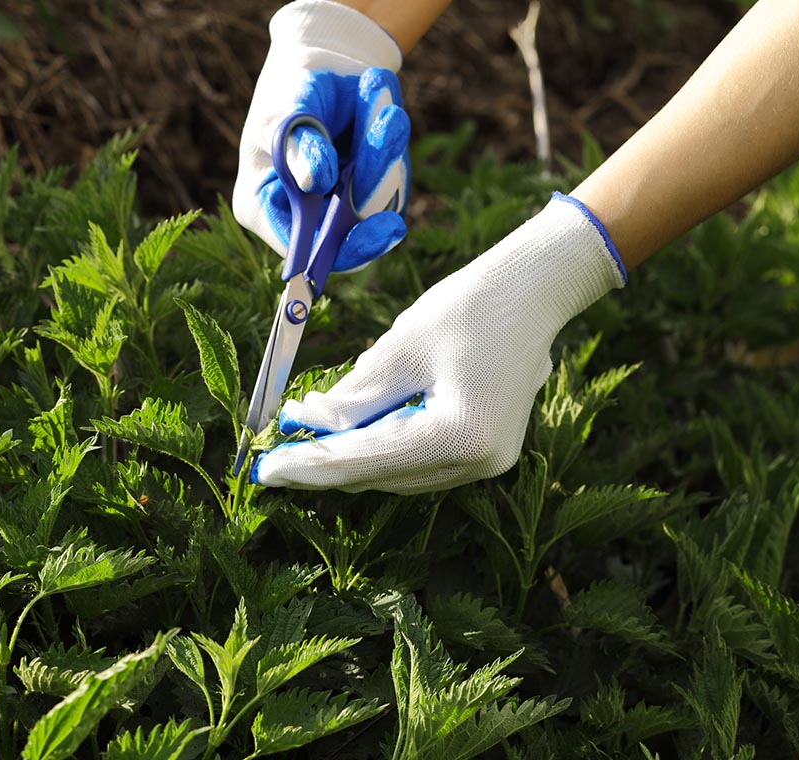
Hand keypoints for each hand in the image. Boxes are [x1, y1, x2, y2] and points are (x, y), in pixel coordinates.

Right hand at [234, 0, 410, 271]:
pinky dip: (391, 141)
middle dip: (373, 179)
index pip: (300, 250)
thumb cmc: (289, 90)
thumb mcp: (282, 113)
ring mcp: (341, 207)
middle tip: (392, 125)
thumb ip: (295, 147)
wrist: (321, 66)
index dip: (337, 250)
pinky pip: (393, 178)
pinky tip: (383, 110)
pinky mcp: (371, 191)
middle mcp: (303, 218)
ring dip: (383, 147)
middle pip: (349, 231)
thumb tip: (313, 181)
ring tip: (377, 98)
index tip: (383, 227)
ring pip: (377, 202)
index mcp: (264, 209)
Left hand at [251, 194, 627, 493]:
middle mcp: (479, 464)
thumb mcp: (399, 348)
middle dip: (326, 462)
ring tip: (306, 431)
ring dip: (351, 455)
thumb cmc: (469, 307)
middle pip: (380, 475)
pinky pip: (418, 461)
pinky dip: (381, 446)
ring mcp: (487, 464)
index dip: (310, 466)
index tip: (263, 469)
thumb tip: (304, 427)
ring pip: (396, 473)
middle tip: (276, 450)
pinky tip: (350, 428)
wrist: (535, 290)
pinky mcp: (486, 454)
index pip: (366, 461)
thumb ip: (352, 398)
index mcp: (460, 437)